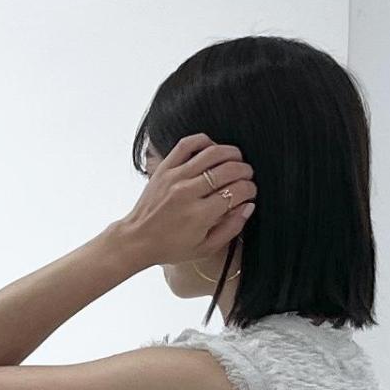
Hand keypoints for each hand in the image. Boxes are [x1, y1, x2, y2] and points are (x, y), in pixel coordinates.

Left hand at [113, 133, 255, 270]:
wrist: (138, 239)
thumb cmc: (172, 247)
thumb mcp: (205, 248)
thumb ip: (231, 229)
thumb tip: (249, 206)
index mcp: (200, 215)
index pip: (235, 192)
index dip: (249, 189)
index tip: (251, 191)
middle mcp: (188, 192)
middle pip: (227, 170)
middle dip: (244, 171)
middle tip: (248, 175)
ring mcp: (175, 176)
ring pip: (211, 153)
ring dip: (231, 153)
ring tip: (237, 159)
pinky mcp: (165, 167)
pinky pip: (187, 144)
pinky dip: (204, 141)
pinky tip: (213, 148)